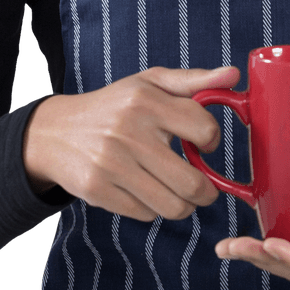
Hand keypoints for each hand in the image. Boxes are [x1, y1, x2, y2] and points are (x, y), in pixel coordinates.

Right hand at [22, 65, 240, 220]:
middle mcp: (129, 132)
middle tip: (203, 187)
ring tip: (179, 193)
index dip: (211, 140)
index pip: (204, 130)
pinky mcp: (97, 190)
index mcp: (146, 100)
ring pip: (172, 206)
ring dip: (183, 205)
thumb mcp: (149, 83)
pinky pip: (145, 214)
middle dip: (206, 191)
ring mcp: (111, 164)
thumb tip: (234, 74)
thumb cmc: (114, 105)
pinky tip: (145, 191)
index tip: (202, 143)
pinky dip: (152, 209)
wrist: (55, 131)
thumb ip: (194, 81)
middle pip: (192, 182)